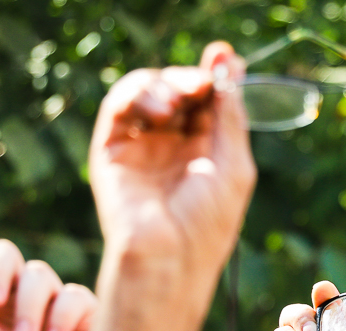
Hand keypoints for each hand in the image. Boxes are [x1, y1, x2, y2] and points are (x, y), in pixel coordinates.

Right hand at [88, 41, 255, 273]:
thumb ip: (229, 111)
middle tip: (201, 85)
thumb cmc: (207, 223)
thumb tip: (226, 57)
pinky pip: (118, 106)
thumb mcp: (234, 162)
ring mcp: (141, 148)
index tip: (221, 56)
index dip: (214, 75)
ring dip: (165, 84)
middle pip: (178, 90)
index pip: (207, 100)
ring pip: (147, 92)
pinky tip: (159, 109)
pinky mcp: (111, 151)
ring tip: (178, 102)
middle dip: (191, 79)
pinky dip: (136, 94)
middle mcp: (172, 148)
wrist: (168, 259)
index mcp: (206, 152)